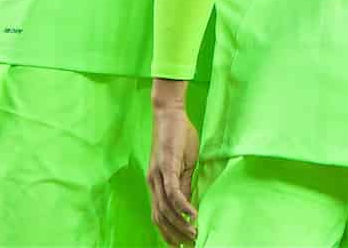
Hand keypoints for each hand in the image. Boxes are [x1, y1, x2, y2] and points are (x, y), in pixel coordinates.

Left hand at [147, 102, 199, 244]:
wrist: (170, 113)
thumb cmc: (178, 136)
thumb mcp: (184, 165)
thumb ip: (184, 185)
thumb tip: (187, 206)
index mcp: (156, 183)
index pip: (159, 215)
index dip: (168, 233)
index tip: (181, 245)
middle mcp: (153, 182)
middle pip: (160, 217)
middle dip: (174, 235)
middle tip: (189, 245)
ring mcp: (158, 175)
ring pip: (166, 208)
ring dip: (180, 224)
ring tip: (194, 234)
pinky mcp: (166, 166)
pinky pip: (173, 192)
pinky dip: (183, 206)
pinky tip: (194, 215)